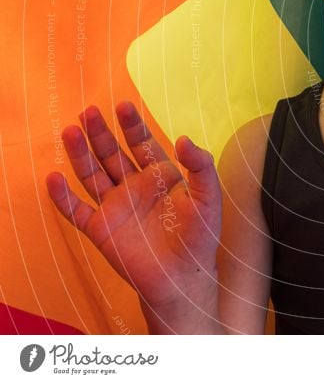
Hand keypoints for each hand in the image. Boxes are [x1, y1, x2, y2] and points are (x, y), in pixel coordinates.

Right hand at [46, 102, 221, 317]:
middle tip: (89, 111)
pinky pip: (77, 211)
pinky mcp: (101, 229)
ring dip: (80, 155)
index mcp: (160, 176)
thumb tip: (184, 139)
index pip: (142, 144)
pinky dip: (63, 196)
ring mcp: (116, 207)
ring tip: (70, 132)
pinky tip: (54, 177)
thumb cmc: (200, 236)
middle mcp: (134, 187)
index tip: (123, 106)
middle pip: (112, 154)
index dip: (132, 125)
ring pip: (92, 175)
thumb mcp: (208, 197)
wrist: (184, 276)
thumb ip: (201, 167)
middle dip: (101, 133)